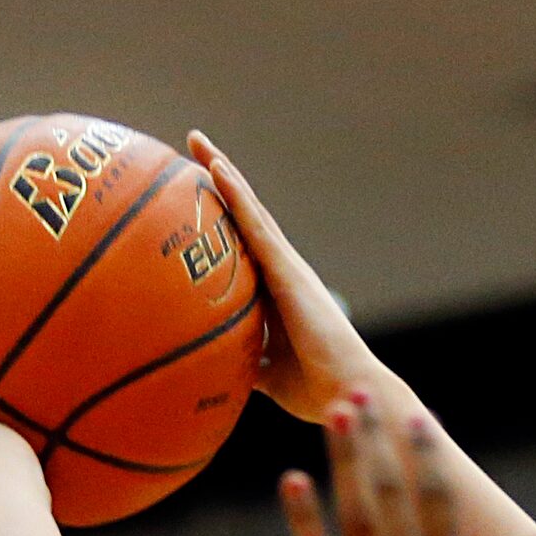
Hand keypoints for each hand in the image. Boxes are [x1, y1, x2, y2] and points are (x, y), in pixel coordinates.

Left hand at [187, 131, 379, 423]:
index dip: (223, 214)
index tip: (195, 190)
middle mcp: (283, 270)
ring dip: (223, 173)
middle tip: (191, 147)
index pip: (244, 244)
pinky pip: (255, 226)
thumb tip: (217, 370)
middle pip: (246, 214)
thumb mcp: (266, 374)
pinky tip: (215, 171)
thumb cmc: (314, 389)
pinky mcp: (288, 271)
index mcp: (277, 292)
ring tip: (196, 142)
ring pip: (249, 209)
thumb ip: (246, 362)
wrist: (345, 393)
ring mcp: (287, 267)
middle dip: (220, 180)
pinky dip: (235, 197)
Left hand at [281, 387, 535, 535]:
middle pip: (397, 493)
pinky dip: (306, 519)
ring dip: (346, 460)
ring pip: (361, 513)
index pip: (443, 501)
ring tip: (332, 414)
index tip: (413, 416)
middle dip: (376, 440)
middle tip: (357, 392)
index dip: (426, 454)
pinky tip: (293, 480)